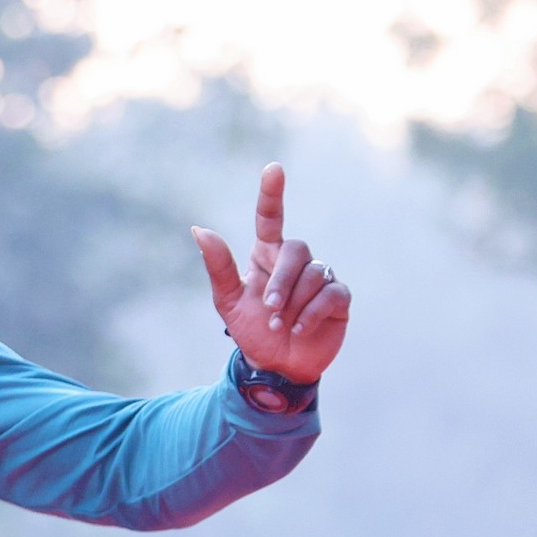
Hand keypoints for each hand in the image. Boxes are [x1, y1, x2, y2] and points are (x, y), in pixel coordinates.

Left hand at [193, 163, 348, 386]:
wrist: (276, 367)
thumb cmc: (252, 331)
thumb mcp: (228, 302)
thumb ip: (218, 266)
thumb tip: (199, 229)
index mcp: (267, 255)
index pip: (270, 218)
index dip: (272, 193)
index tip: (273, 169)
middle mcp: (294, 261)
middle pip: (296, 250)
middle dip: (281, 280)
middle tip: (269, 309)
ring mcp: (319, 277)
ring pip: (313, 274)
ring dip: (293, 304)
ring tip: (281, 327)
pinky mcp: (338, 298)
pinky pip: (330, 294)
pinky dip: (311, 314)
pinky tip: (298, 329)